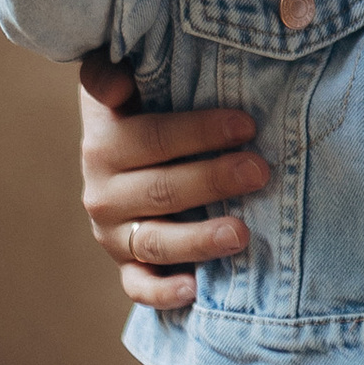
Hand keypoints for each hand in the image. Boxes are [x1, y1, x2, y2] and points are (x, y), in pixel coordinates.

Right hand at [79, 55, 267, 310]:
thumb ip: (113, 71)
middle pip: (160, 191)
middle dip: (212, 181)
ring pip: (154, 241)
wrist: (126, 158)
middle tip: (260, 170)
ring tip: (241, 233)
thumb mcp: (127, 80)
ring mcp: (114, 234)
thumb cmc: (145, 109)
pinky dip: (162, 293)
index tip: (246, 124)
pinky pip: (139, 287)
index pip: (150, 138)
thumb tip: (115, 84)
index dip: (198, 131)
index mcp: (104, 143)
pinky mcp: (128, 267)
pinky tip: (195, 290)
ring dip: (198, 240)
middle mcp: (103, 192)